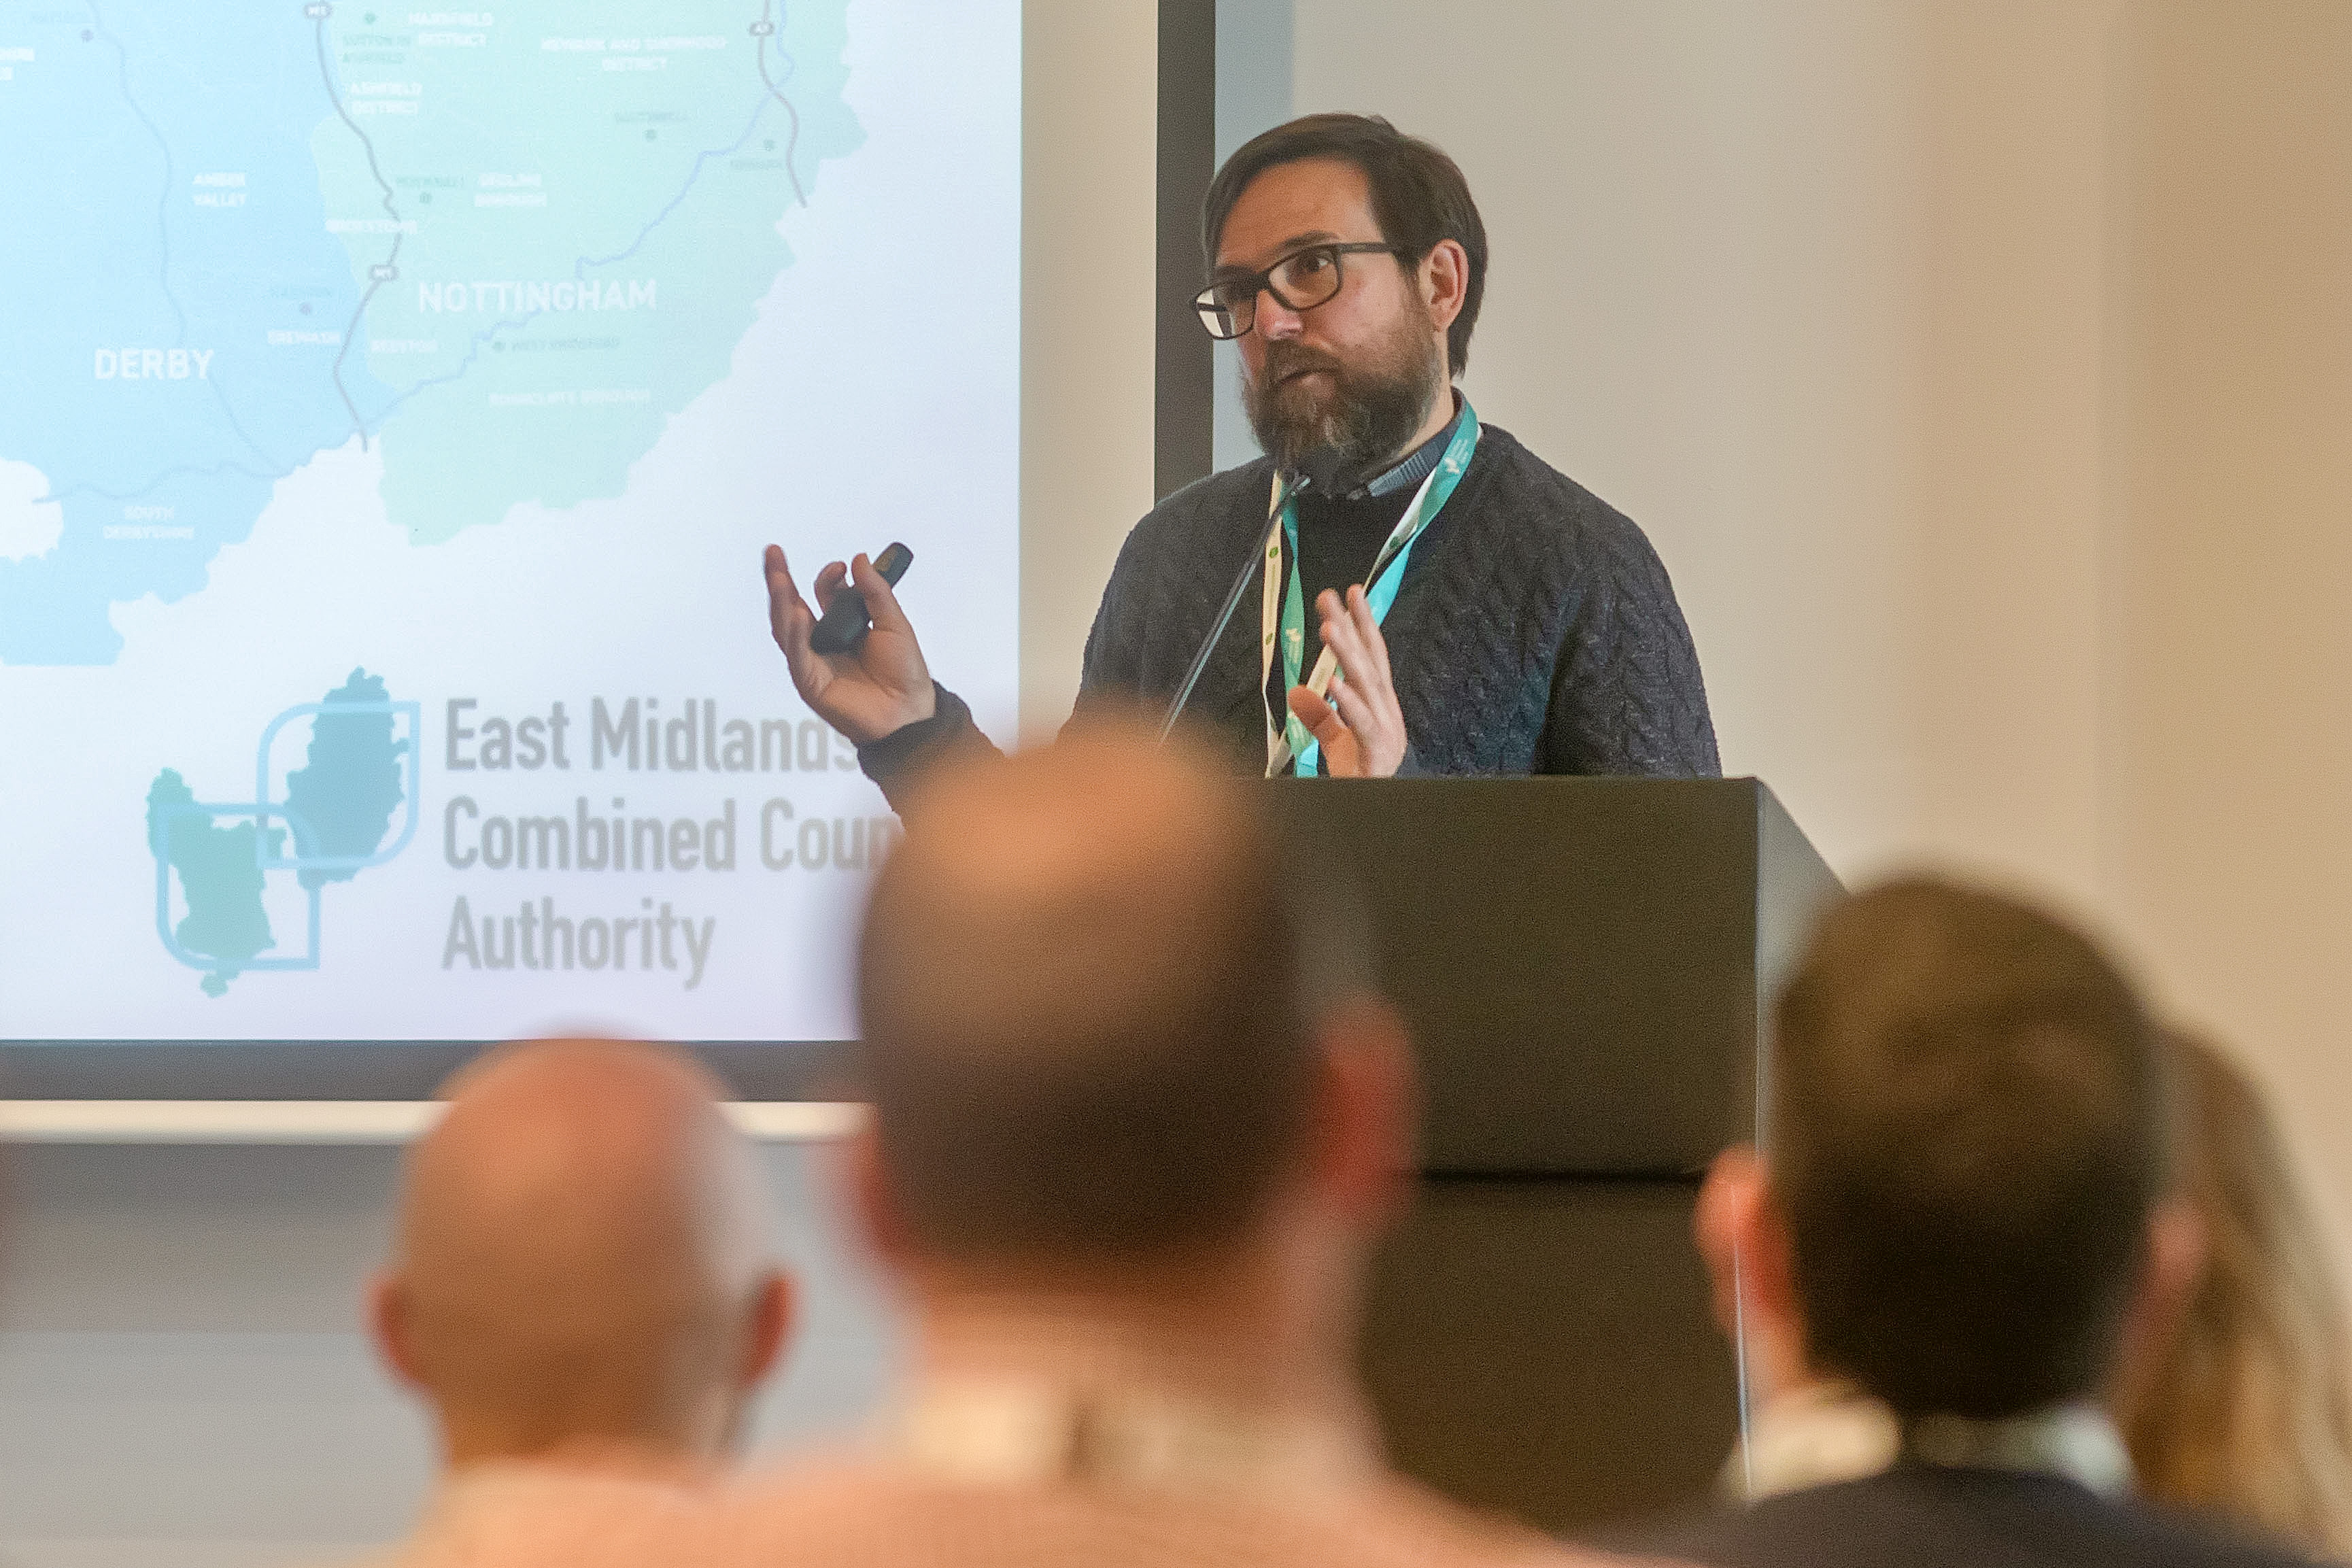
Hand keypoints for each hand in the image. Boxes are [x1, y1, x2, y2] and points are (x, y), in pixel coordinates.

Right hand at [764, 545, 936, 745]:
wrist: (910, 712)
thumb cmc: (904, 672)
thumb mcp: (894, 623)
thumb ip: (875, 593)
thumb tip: (858, 559)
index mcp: (842, 626)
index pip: (823, 594)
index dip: (827, 577)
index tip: (840, 567)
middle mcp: (823, 642)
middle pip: (792, 606)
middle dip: (780, 579)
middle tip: (773, 553)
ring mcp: (814, 662)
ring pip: (787, 629)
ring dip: (780, 602)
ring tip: (778, 578)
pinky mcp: (811, 683)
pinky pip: (798, 657)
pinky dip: (795, 636)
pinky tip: (796, 614)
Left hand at [1286, 585, 1407, 777]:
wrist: (1373, 808)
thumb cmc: (1360, 775)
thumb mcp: (1336, 741)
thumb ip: (1320, 716)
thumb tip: (1299, 691)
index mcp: (1379, 705)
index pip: (1371, 656)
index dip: (1362, 624)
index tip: (1351, 592)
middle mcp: (1387, 711)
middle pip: (1369, 661)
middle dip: (1353, 626)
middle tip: (1333, 596)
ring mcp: (1386, 729)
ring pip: (1367, 685)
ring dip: (1348, 654)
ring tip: (1330, 627)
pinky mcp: (1378, 750)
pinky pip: (1362, 723)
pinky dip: (1349, 702)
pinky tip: (1334, 682)